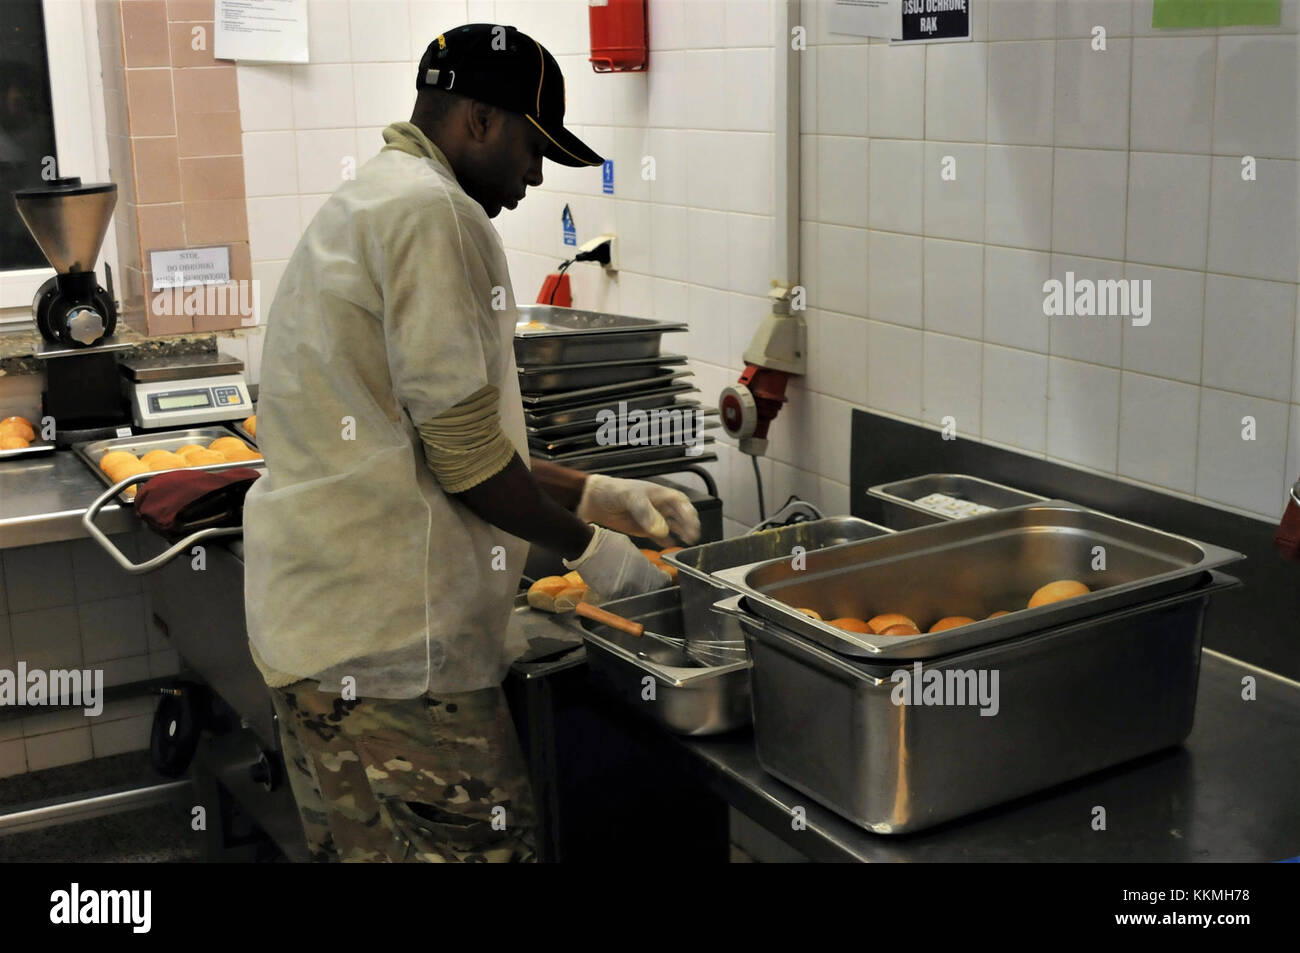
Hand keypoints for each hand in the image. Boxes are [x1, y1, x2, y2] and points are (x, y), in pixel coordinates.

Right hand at [562, 525, 672, 599]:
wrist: (586, 546)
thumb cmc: (608, 543)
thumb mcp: (631, 548)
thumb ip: (642, 561)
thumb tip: (649, 568)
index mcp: (643, 567)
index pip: (661, 581)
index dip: (662, 581)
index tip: (661, 581)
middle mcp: (635, 581)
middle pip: (650, 592)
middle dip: (650, 588)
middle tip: (646, 584)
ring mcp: (622, 590)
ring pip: (635, 597)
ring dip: (635, 592)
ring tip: (629, 584)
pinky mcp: (609, 595)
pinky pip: (620, 598)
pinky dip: (621, 594)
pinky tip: (617, 585)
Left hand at [576, 474, 700, 546]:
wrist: (595, 501)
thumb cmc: (614, 492)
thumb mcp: (631, 497)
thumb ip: (646, 513)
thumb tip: (662, 530)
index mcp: (661, 494)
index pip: (681, 502)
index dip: (689, 513)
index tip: (693, 525)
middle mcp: (661, 506)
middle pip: (681, 516)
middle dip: (689, 526)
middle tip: (692, 537)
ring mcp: (654, 519)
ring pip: (673, 527)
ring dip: (680, 534)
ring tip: (686, 543)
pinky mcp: (646, 530)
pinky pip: (660, 537)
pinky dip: (666, 542)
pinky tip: (670, 546)